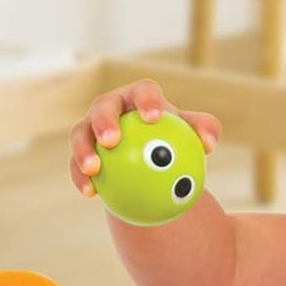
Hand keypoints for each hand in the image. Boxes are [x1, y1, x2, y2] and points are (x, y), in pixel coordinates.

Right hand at [68, 78, 219, 198]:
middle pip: (102, 107)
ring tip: (93, 169)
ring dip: (83, 150)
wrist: (146, 167)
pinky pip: (76, 165)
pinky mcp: (79, 151)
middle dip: (103, 121)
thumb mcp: (191, 139)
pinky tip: (90, 193)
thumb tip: (209, 144)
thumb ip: (204, 132)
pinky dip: (81, 178)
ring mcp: (89, 128)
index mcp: (137, 97)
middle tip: (111, 141)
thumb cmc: (172, 147)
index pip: (142, 92)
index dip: (146, 100)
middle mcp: (109, 107)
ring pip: (80, 134)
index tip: (154, 118)